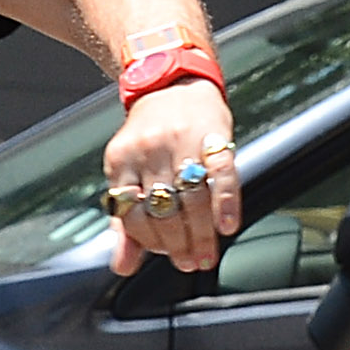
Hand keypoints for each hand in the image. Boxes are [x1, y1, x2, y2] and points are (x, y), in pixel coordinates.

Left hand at [102, 83, 239, 276]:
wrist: (171, 82)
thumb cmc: (149, 136)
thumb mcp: (128, 172)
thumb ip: (124, 221)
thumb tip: (122, 267)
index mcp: (121, 160)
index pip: (132, 213)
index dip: (149, 241)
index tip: (165, 256)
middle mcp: (149, 150)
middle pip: (163, 210)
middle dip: (177, 244)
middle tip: (189, 263)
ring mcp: (181, 142)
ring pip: (191, 199)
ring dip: (201, 234)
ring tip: (206, 256)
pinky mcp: (213, 136)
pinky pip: (222, 175)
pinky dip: (226, 203)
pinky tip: (228, 226)